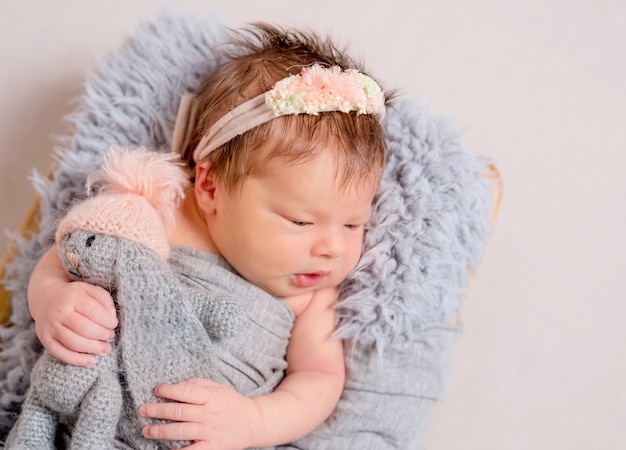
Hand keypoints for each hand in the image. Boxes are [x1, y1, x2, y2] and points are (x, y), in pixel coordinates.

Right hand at [30, 279, 117, 365]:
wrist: (45, 297)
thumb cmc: (73, 296)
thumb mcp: (89, 289)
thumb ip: (103, 299)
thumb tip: (112, 317)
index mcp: (73, 297)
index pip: (94, 311)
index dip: (108, 321)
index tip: (114, 324)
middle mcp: (60, 313)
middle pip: (85, 328)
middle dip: (102, 335)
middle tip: (111, 336)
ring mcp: (51, 327)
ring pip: (74, 342)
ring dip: (93, 348)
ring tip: (105, 349)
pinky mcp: (45, 340)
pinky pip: (61, 353)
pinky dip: (77, 360)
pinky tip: (91, 361)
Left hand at [138, 378, 259, 449]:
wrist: (254, 423)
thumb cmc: (233, 403)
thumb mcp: (219, 387)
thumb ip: (199, 384)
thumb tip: (178, 384)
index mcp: (211, 397)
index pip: (186, 391)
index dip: (169, 390)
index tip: (157, 390)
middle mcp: (209, 414)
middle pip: (179, 411)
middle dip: (157, 410)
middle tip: (143, 409)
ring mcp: (210, 432)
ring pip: (180, 431)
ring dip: (160, 431)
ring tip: (146, 430)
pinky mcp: (212, 447)